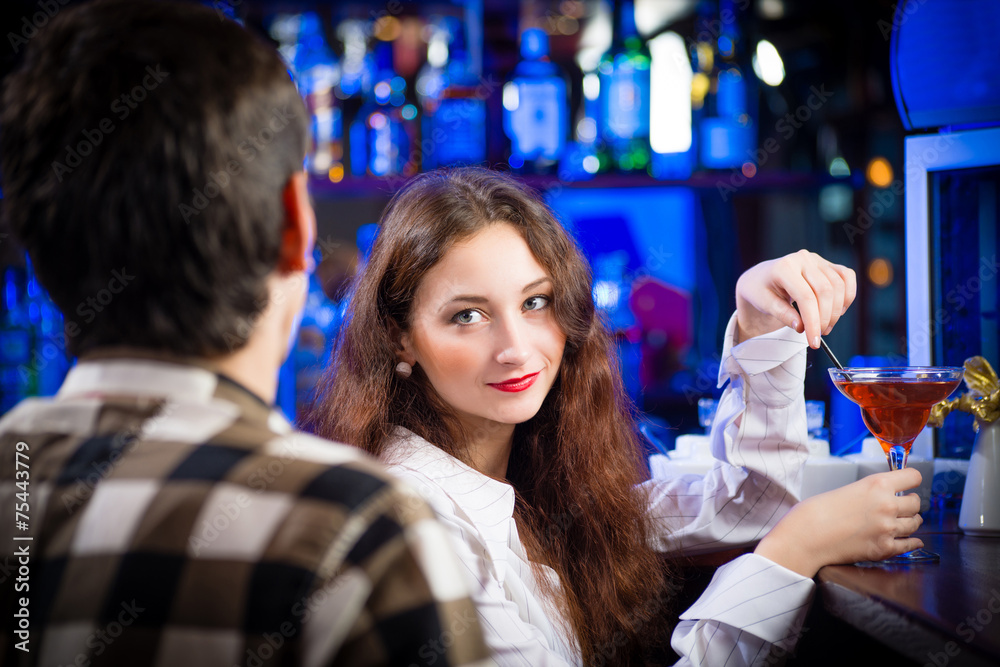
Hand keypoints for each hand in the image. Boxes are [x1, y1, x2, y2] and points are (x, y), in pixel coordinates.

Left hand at [735, 250, 856, 347]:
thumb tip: (801, 327)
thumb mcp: (764, 304)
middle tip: (817, 335)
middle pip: (825, 291)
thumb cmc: (761, 291)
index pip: (805, 297)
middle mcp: (803, 259)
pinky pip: (847, 277)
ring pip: (838, 286)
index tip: (814, 342)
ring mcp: (817, 260)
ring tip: (824, 326)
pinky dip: (848, 295)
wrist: (762, 277)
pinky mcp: (827, 264)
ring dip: (836, 311)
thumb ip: (782, 314)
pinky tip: (837, 310)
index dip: (813, 321)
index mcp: (784, 267)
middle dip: (824, 319)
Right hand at [754, 468, 924, 577]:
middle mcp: (887, 505)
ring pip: (915, 523)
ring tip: (901, 522)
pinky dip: (911, 542)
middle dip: (909, 504)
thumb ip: (871, 492)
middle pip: (916, 502)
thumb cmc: (817, 511)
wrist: (806, 536)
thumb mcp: (848, 489)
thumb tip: (886, 496)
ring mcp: (888, 528)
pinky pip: (910, 544)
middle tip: (902, 506)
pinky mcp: (885, 549)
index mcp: (877, 485)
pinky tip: (909, 540)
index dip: (912, 480)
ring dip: (910, 522)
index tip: (910, 484)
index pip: (913, 477)